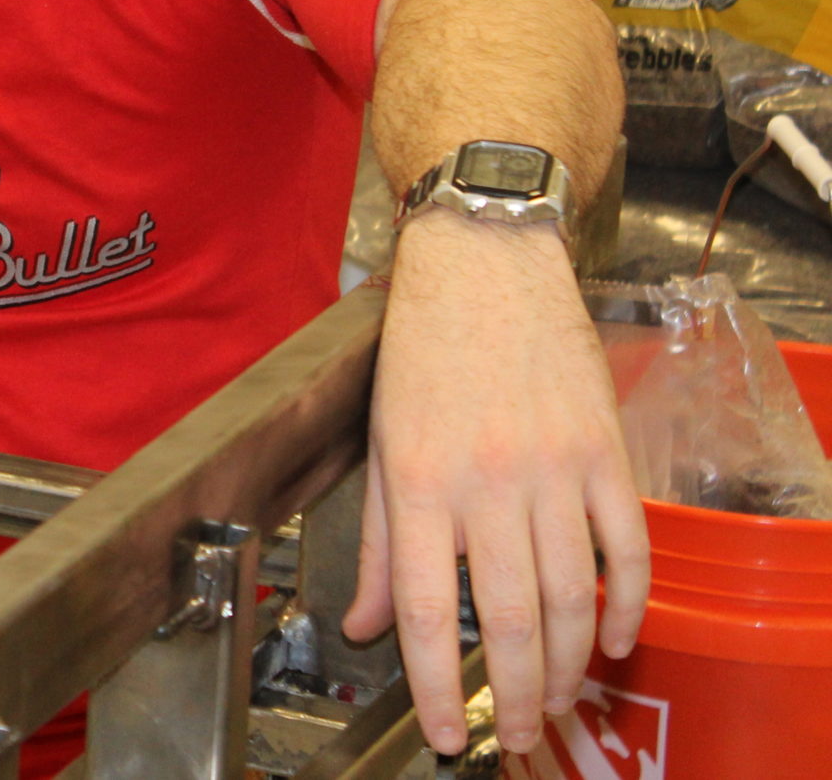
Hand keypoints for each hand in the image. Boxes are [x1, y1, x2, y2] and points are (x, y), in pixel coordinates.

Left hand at [343, 214, 647, 757]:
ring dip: (570, 665)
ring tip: (557, 700)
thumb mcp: (379, 443)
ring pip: (574, 596)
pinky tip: (613, 640)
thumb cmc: (422, 349)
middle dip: (514, 695)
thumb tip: (367, 626)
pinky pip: (628, 548)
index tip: (440, 737)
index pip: (426, 607)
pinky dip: (627, 605)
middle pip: (512, 618)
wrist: (484, 264)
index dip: (432, 683)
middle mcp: (488, 480)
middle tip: (511, 737)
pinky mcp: (606, 452)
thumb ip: (379, 544)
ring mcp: (556, 467)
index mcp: (419, 480)